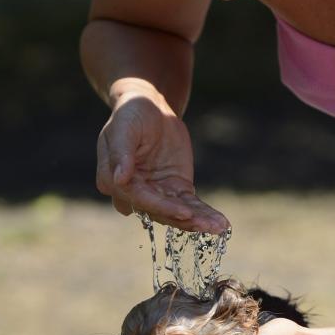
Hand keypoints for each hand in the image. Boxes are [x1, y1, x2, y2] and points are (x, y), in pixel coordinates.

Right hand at [96, 92, 228, 232]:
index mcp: (114, 180)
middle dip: (185, 220)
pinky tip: (220, 223)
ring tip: (218, 227)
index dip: (161, 207)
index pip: (139, 198)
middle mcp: (133, 193)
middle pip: (160, 212)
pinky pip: (190, 205)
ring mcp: (156, 194)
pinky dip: (205, 213)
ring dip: (198, 221)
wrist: (149, 107)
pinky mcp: (175, 190)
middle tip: (207, 226)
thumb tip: (120, 179)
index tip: (184, 213)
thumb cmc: (131, 114)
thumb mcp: (123, 128)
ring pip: (177, 212)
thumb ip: (121, 153)